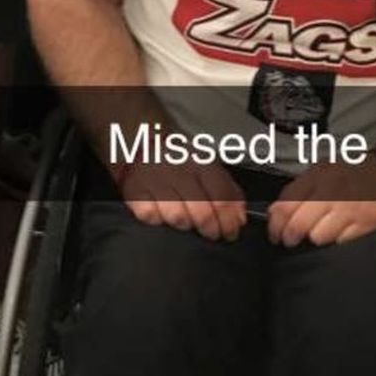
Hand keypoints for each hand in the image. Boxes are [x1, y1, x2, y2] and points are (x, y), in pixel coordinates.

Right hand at [121, 156, 245, 242]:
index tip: (231, 233)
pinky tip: (161, 215)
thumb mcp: (208, 166)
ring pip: (177, 217)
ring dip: (185, 224)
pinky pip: (149, 216)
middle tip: (213, 234)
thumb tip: (240, 218)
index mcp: (201, 162)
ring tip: (187, 222)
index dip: (229, 221)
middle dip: (211, 228)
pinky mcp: (135, 190)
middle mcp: (179, 170)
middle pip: (202, 211)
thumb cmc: (180, 159)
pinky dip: (157, 220)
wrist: (143, 140)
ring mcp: (156, 179)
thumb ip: (228, 190)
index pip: (221, 197)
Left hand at [267, 157, 375, 247]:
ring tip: (320, 231)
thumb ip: (298, 189)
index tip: (274, 233)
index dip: (275, 224)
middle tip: (290, 240)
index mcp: (318, 176)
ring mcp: (350, 209)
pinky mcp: (366, 223)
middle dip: (290, 237)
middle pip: (298, 225)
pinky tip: (340, 231)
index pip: (286, 205)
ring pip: (318, 237)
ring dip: (316, 237)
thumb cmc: (352, 170)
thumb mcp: (322, 170)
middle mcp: (331, 192)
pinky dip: (337, 239)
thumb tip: (274, 212)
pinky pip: (341, 241)